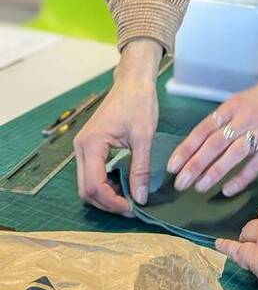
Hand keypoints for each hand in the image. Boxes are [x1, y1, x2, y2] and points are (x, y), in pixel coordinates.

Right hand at [74, 39, 161, 212]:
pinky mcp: (89, 145)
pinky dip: (104, 182)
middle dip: (107, 202)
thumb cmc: (139, 103)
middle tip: (131, 207)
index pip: (94, 186)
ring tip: (129, 197)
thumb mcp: (144, 137)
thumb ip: (140, 169)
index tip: (132, 208)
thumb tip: (141, 199)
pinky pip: (91, 172)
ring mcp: (83, 146)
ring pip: (86, 183)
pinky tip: (122, 183)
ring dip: (105, 194)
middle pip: (85, 189)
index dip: (112, 202)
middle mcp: (81, 147)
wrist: (133, 81)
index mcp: (91, 144)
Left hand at [166, 55, 257, 196]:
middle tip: (180, 183)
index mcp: (232, 106)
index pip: (204, 129)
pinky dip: (240, 179)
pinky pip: (255, 165)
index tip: (173, 165)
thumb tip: (204, 139)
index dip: (187, 148)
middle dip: (195, 165)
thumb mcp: (242, 98)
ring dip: (214, 173)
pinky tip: (227, 190)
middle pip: (214, 144)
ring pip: (232, 156)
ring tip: (199, 187)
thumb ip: (225, 117)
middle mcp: (243, 119)